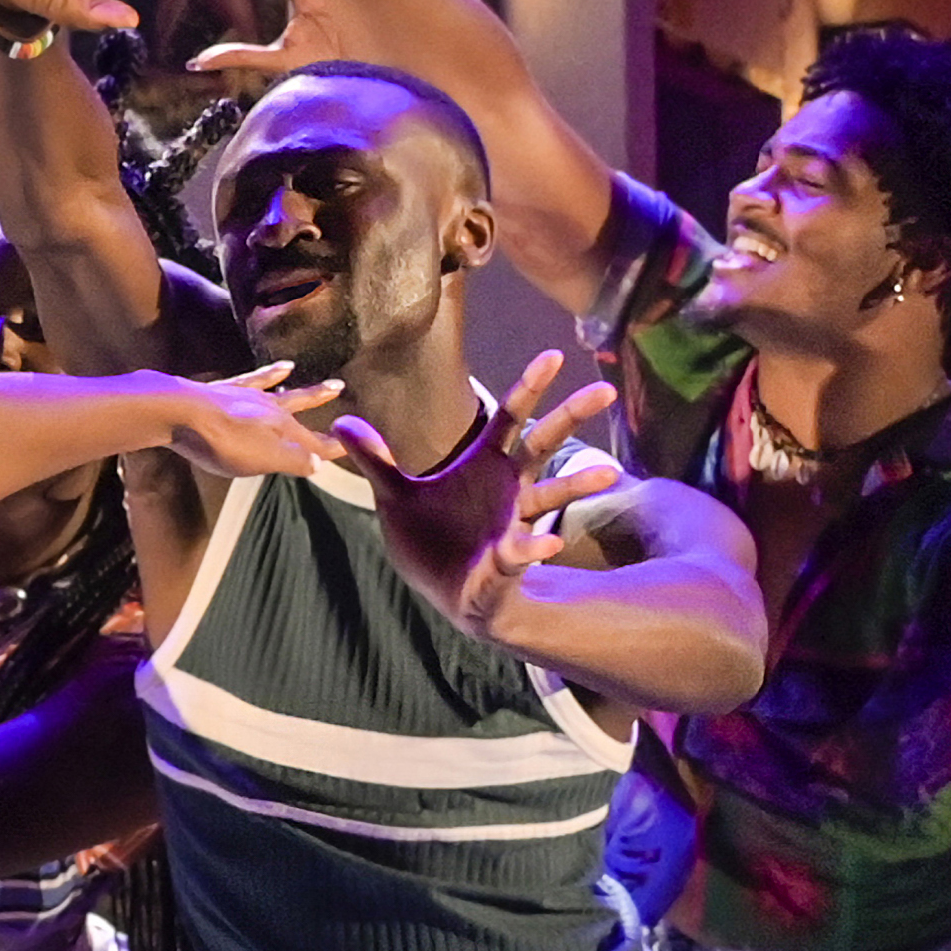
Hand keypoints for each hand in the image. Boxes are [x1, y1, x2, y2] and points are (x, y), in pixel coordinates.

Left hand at [149, 366, 347, 483]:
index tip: (352, 443)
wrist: (182, 413)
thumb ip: (294, 461)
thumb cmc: (223, 442)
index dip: (332, 446)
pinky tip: (278, 367)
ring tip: (307, 374)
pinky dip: (268, 373)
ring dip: (296, 385)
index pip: (314, 441)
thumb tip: (320, 463)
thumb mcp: (263, 459)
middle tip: (339, 386)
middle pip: (300, 404)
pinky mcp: (223, 390)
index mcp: (282, 429)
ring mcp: (246, 396)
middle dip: (319, 399)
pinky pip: (253, 379)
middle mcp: (269, 408)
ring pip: (278, 389)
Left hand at [343, 351, 620, 635]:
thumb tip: (343, 419)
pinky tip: (548, 545)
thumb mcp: (395, 496)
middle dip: (572, 416)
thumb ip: (376, 458)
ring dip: (577, 484)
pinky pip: (523, 552)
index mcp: (485, 466)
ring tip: (608, 472)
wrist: (447, 595)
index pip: (511, 418)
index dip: (531, 386)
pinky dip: (535, 548)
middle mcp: (509, 489)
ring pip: (551, 496)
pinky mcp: (507, 561)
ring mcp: (513, 523)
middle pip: (543, 443)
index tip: (555, 354)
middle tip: (606, 389)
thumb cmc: (431, 541)